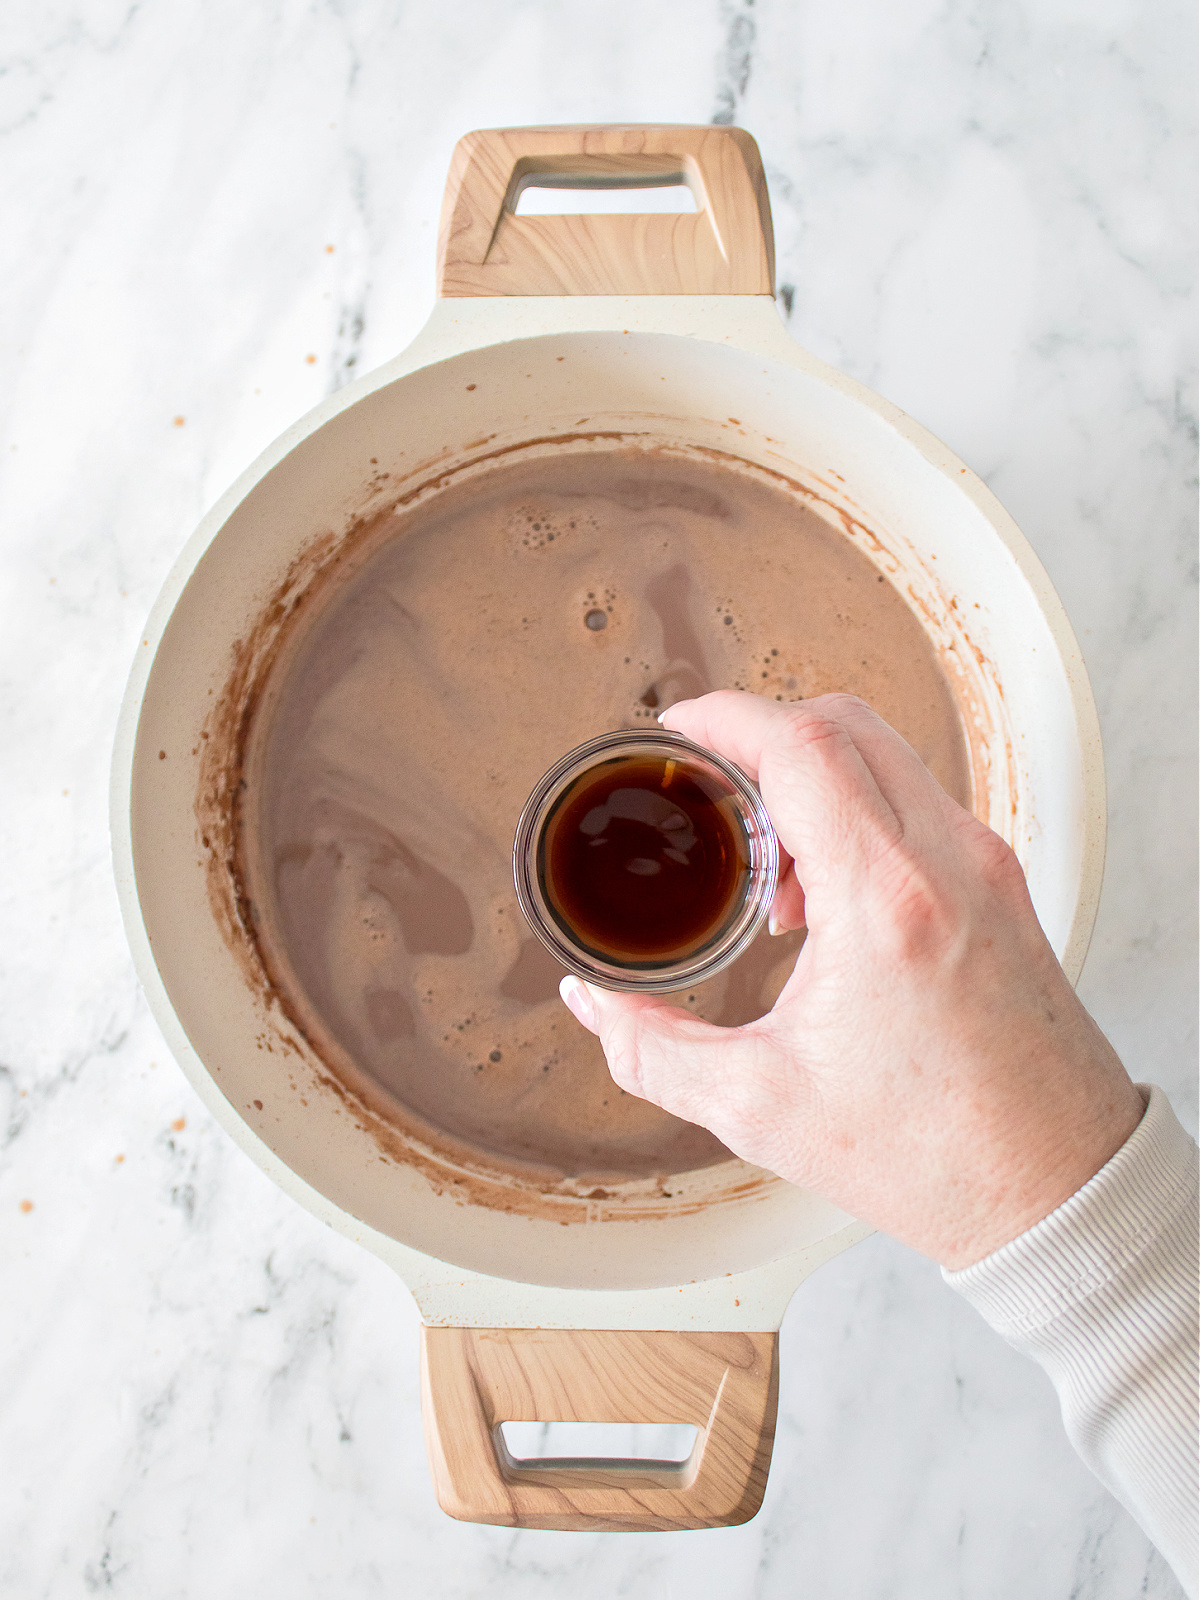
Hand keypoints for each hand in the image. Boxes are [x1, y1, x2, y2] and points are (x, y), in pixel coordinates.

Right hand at [559, 691, 1144, 1268]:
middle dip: (760, 737)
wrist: (1058, 1189)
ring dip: (812, 778)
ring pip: (887, 755)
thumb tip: (591, 1002)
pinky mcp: (1003, 887)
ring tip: (766, 868)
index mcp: (885, 900)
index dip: (724, 718)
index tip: (675, 734)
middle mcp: (947, 861)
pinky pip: (918, 802)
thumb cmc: (931, 1155)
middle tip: (706, 787)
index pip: (802, 743)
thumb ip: (650, 1048)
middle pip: (843, 723)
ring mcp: (986, 866)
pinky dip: (858, 811)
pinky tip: (823, 896)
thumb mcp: (759, 1106)